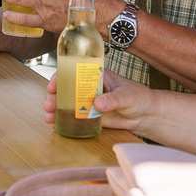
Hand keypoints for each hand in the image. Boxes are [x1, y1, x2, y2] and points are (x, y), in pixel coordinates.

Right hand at [42, 71, 157, 133]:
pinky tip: (55, 124)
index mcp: (96, 75)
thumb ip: (113, 99)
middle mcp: (89, 87)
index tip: (53, 86)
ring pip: (67, 102)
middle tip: (49, 104)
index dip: (61, 77)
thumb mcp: (126, 96)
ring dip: (56, 108)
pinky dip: (63, 119)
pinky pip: (74, 116)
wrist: (146, 115)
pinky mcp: (91, 115)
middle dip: (55, 95)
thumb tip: (97, 103)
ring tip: (49, 117)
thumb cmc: (138, 98)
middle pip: (66, 88)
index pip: (74, 71)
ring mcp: (89, 101)